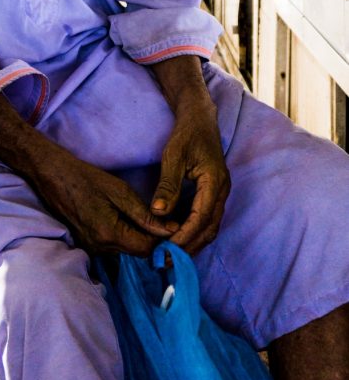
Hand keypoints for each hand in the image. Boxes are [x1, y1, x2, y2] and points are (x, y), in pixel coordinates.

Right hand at [30, 143, 178, 256]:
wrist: (54, 176)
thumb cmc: (87, 178)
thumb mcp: (120, 191)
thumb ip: (145, 215)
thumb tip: (171, 230)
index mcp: (109, 233)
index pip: (147, 249)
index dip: (164, 241)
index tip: (175, 226)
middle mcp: (100, 248)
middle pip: (137, 252)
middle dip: (153, 240)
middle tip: (166, 221)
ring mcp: (91, 249)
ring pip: (126, 251)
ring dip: (138, 238)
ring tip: (147, 219)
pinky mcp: (86, 245)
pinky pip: (113, 247)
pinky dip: (124, 237)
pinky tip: (125, 221)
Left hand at [150, 99, 230, 254]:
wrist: (200, 119)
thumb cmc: (186, 134)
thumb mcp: (173, 156)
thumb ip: (168, 185)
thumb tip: (158, 213)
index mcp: (215, 183)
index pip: (201, 219)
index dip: (185, 237)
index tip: (167, 250)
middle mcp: (222, 192)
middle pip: (209, 229)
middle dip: (189, 247)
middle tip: (167, 261)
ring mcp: (220, 193)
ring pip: (209, 227)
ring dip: (192, 242)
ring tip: (170, 255)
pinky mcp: (214, 194)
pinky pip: (206, 219)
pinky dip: (193, 231)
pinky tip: (177, 238)